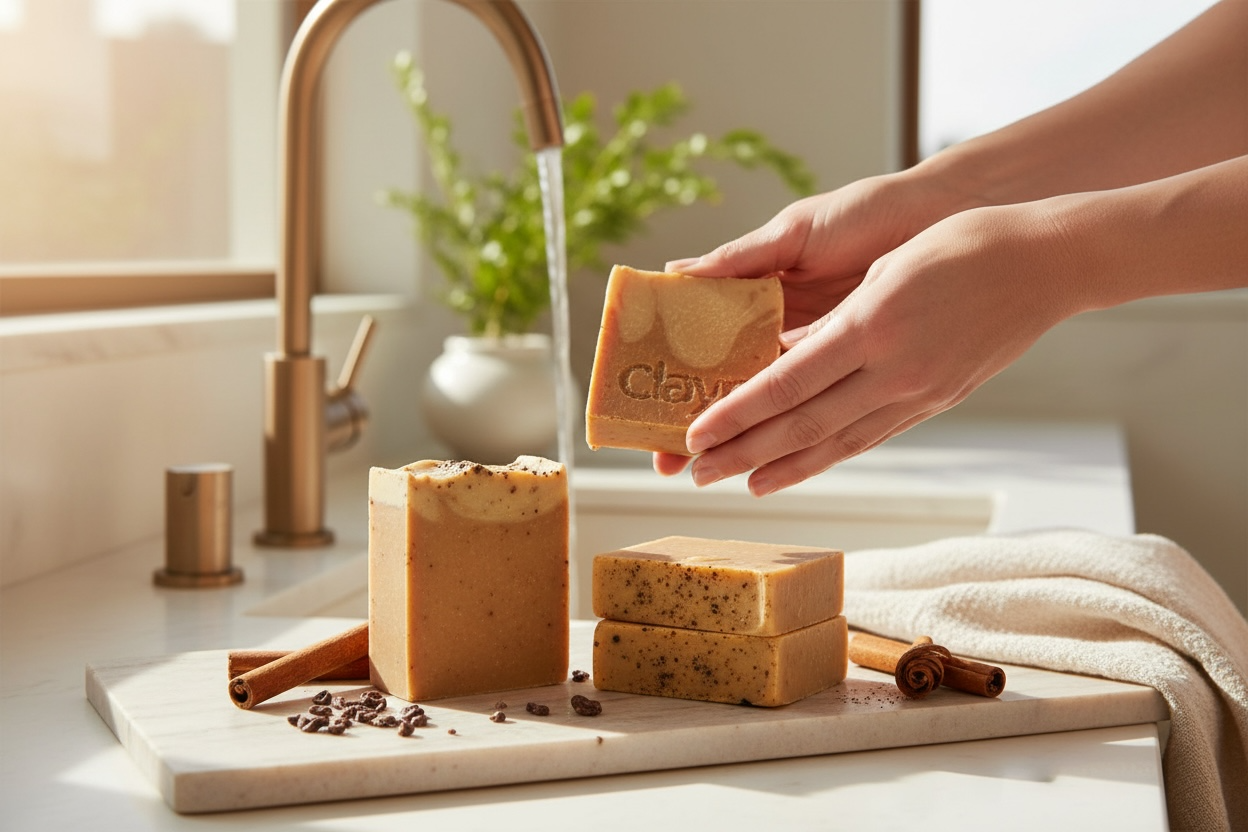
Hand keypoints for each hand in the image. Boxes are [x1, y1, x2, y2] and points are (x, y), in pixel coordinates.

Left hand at [656, 199, 1080, 493]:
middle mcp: (893, 371)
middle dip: (743, 453)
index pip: (785, 385)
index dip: (735, 416)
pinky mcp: (937, 401)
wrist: (1046, 263)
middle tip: (696, 474)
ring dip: (784, 468)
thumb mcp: (886, 268)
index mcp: (871, 327)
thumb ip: (837, 318)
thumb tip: (788, 354)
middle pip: (801, 425)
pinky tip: (804, 466)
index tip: (694, 437)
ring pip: (837, 442)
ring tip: (742, 485)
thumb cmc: (962, 244)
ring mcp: (919, 393)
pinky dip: (831, 457)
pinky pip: (872, 436)